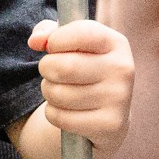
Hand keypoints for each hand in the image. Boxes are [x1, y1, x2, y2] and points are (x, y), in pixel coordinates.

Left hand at [30, 18, 132, 152]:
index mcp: (116, 43)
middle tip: (51, 72)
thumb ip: (49, 32)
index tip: (53, 46)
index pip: (82, 33)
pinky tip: (67, 110)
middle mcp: (122, 69)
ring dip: (49, 92)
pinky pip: (60, 117)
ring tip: (60, 91)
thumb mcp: (71, 44)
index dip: (57, 40)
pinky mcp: (109, 126)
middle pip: (64, 67)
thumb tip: (36, 41)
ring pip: (58, 94)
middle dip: (46, 69)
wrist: (107, 114)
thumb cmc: (84, 69)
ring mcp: (118, 99)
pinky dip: (54, 114)